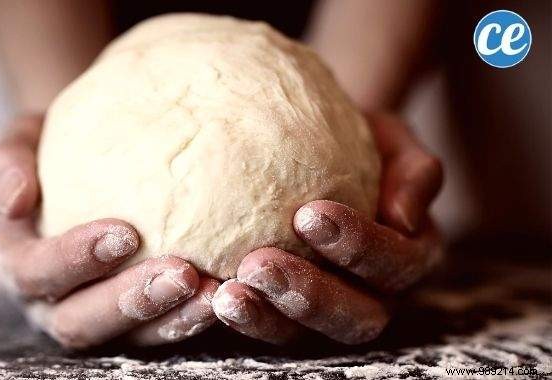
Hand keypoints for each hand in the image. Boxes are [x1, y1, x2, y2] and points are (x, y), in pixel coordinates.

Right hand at [0, 115, 218, 347]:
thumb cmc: (52, 147)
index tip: (127, 232)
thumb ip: (7, 160)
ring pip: (125, 337)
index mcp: (13, 260)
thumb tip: (16, 198)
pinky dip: (189, 318)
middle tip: (182, 272)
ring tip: (215, 292)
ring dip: (170, 319)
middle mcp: (46, 301)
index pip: (34, 271)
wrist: (87, 159)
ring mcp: (90, 316)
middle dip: (129, 302)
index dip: (74, 259)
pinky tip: (224, 293)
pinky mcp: (130, 323)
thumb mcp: (23, 139)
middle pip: (78, 321)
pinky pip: (158, 332)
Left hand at [212, 114, 442, 344]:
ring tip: (226, 293)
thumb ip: (413, 170)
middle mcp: (374, 293)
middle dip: (310, 296)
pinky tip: (208, 291)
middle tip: (259, 264)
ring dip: (266, 316)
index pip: (398, 263)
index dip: (359, 247)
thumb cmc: (357, 140)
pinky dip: (240, 314)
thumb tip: (404, 217)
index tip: (309, 214)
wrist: (316, 147)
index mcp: (409, 254)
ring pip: (305, 333)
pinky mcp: (284, 313)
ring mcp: (327, 310)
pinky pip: (265, 326)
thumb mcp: (391, 139)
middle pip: (358, 318)